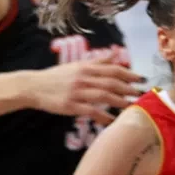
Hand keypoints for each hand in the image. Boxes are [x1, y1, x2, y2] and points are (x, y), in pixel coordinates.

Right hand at [27, 54, 143, 125]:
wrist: (32, 86)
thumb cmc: (57, 76)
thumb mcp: (77, 65)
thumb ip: (98, 62)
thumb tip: (115, 54)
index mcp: (86, 68)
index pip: (113, 69)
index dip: (129, 74)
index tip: (142, 79)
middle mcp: (83, 78)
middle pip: (111, 82)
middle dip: (129, 88)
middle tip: (141, 95)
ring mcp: (77, 92)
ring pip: (104, 95)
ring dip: (120, 101)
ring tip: (132, 107)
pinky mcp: (70, 105)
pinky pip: (91, 111)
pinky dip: (104, 116)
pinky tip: (113, 120)